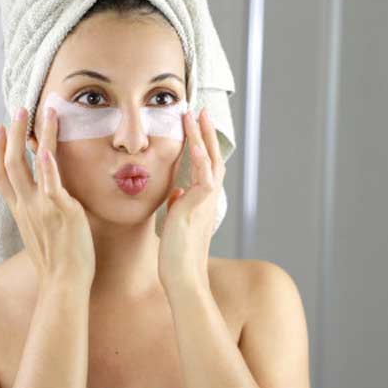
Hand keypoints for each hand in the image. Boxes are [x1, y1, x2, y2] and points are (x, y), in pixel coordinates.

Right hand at [0, 106, 95, 289]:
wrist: (64, 283)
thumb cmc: (59, 261)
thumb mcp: (42, 233)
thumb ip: (42, 214)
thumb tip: (52, 200)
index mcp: (20, 211)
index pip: (0, 175)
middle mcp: (25, 206)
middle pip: (9, 163)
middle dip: (12, 132)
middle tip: (17, 109)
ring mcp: (41, 208)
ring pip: (27, 165)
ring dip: (31, 136)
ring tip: (38, 112)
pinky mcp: (60, 212)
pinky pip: (50, 184)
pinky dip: (46, 165)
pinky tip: (44, 148)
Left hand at [158, 107, 224, 294]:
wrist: (182, 277)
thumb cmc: (177, 255)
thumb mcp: (176, 224)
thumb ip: (178, 205)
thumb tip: (177, 192)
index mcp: (201, 201)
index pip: (204, 167)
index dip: (201, 145)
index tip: (195, 126)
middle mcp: (208, 198)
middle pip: (212, 158)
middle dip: (206, 133)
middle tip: (201, 111)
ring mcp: (206, 201)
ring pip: (209, 160)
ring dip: (203, 136)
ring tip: (196, 114)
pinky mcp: (199, 205)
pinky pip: (203, 174)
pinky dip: (200, 154)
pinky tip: (194, 138)